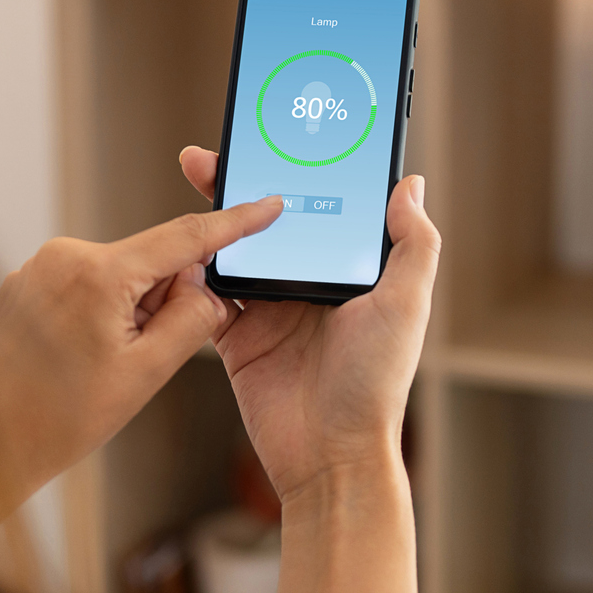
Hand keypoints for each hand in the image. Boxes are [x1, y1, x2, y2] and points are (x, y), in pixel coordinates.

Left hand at [0, 197, 281, 551]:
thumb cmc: (60, 419)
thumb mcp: (147, 373)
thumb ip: (192, 319)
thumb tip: (204, 284)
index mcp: (99, 274)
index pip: (184, 236)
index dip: (233, 221)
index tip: (266, 205)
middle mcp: (64, 255)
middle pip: (150, 260)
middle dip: (163, 300)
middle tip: (141, 357)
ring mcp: (40, 266)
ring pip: (120, 274)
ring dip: (130, 309)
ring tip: (100, 365)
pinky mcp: (26, 281)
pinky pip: (87, 284)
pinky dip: (101, 312)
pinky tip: (79, 357)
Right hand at [178, 147, 439, 505]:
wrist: (329, 456)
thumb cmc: (376, 384)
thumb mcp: (406, 305)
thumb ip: (413, 244)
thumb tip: (410, 182)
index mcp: (350, 271)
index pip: (324, 208)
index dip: (304, 172)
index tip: (285, 136)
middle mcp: (308, 283)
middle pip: (271, 221)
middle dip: (245, 183)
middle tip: (221, 150)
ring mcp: (269, 308)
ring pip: (235, 249)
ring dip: (214, 217)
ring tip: (197, 177)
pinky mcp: (235, 336)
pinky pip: (206, 295)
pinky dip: (192, 270)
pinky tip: (179, 241)